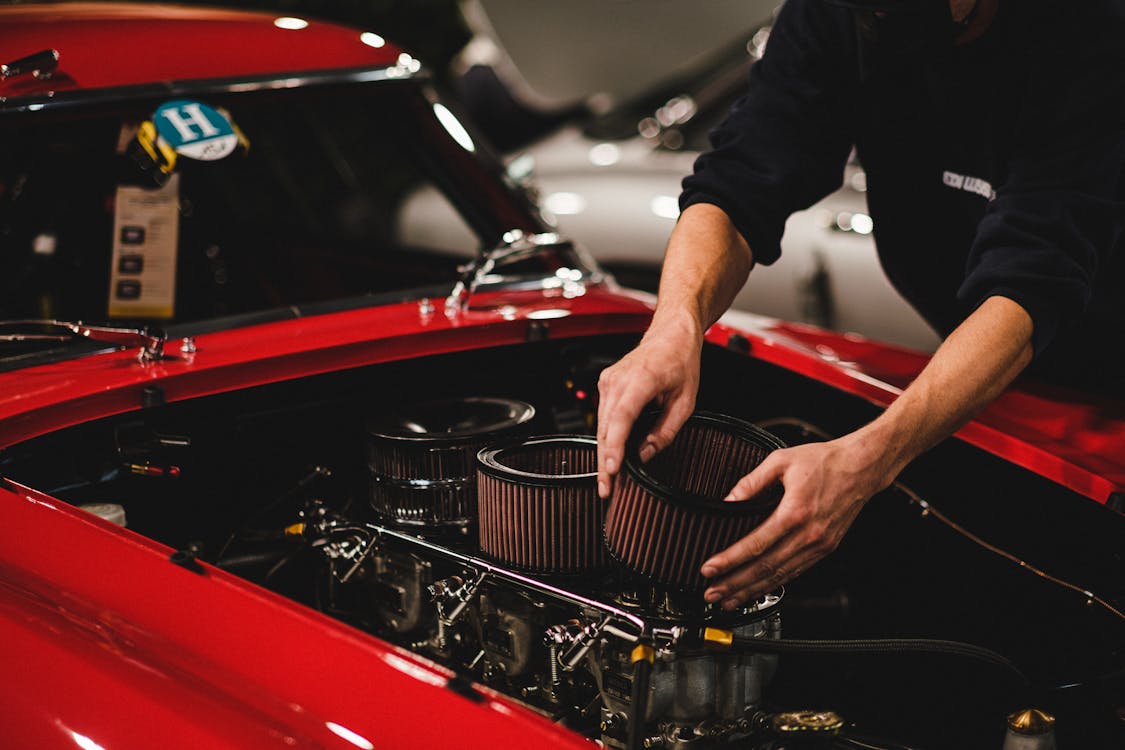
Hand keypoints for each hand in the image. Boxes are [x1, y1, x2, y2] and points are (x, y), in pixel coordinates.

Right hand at [596, 319, 702, 497]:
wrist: (671, 334)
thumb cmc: (680, 360)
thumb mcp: (685, 401)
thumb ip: (665, 431)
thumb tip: (646, 454)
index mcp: (641, 380)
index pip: (621, 419)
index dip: (615, 447)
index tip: (613, 470)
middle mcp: (618, 380)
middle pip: (606, 429)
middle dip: (605, 462)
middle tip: (607, 489)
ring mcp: (608, 382)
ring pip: (602, 426)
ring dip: (604, 452)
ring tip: (608, 479)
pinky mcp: (606, 385)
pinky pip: (603, 417)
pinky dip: (607, 437)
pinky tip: (611, 455)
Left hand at [700, 435, 891, 608]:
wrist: (862, 467)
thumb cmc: (824, 461)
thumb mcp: (781, 460)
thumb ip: (752, 481)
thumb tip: (728, 499)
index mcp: (795, 512)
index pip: (755, 545)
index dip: (729, 560)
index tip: (709, 569)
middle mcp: (808, 534)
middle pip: (765, 568)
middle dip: (735, 584)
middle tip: (712, 594)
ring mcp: (818, 545)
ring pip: (780, 576)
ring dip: (752, 591)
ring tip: (729, 600)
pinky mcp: (825, 549)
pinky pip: (795, 572)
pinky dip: (774, 585)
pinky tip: (758, 590)